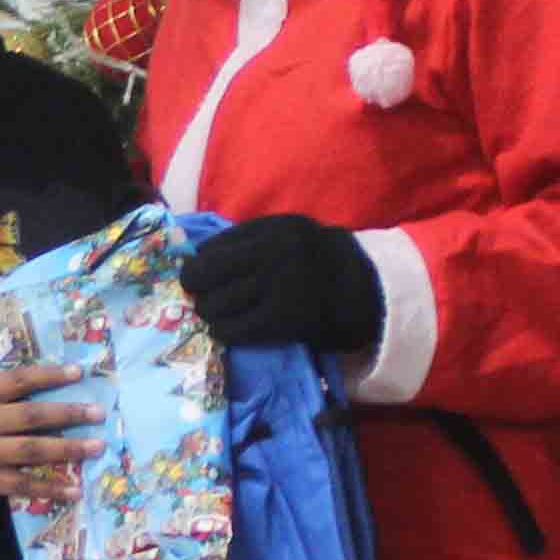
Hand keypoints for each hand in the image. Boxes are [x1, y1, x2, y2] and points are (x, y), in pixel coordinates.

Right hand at [0, 366, 98, 507]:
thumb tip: (43, 390)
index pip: (19, 380)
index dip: (50, 374)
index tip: (78, 372)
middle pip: (33, 415)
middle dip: (69, 414)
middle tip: (98, 413)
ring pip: (33, 450)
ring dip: (68, 449)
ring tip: (96, 448)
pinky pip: (24, 484)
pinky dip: (50, 488)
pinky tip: (74, 489)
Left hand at [180, 214, 385, 352]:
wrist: (364, 290)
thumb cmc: (317, 263)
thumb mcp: (288, 234)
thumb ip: (250, 240)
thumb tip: (197, 256)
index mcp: (273, 229)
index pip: (213, 245)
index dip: (198, 262)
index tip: (199, 273)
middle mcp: (274, 253)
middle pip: (206, 272)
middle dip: (194, 286)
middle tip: (197, 295)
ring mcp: (278, 286)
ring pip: (216, 302)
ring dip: (208, 311)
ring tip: (214, 313)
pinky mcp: (283, 320)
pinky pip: (234, 328)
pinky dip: (224, 330)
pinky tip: (228, 329)